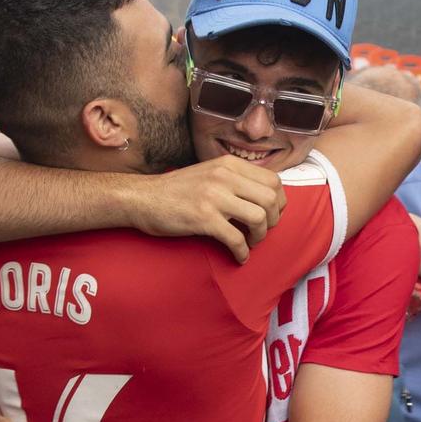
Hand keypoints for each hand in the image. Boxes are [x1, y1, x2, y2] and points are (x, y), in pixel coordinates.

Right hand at [130, 156, 286, 261]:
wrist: (142, 198)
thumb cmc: (176, 190)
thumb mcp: (209, 173)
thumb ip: (235, 179)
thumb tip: (264, 197)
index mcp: (229, 164)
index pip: (273, 180)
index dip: (278, 202)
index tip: (271, 215)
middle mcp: (224, 176)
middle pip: (271, 199)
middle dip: (273, 221)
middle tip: (261, 231)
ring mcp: (214, 196)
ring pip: (258, 218)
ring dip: (260, 236)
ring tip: (250, 243)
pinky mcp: (203, 218)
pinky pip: (236, 239)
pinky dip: (242, 252)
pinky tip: (239, 257)